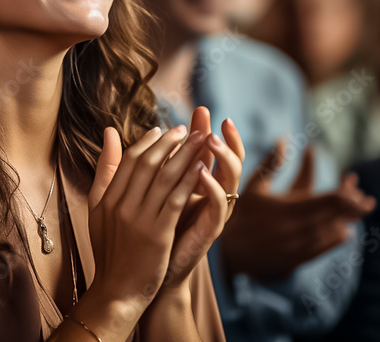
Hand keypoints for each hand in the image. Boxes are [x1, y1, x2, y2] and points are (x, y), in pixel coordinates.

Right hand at [87, 125, 207, 311]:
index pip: (129, 160)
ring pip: (164, 178)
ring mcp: (138, 220)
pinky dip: (189, 180)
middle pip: (147, 164)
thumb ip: (105, 171)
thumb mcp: (98, 210)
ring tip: (199, 139)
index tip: (162, 131)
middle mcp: (121, 206)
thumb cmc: (110, 252)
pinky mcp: (157, 234)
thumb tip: (110, 132)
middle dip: (168, 143)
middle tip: (184, 129)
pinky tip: (202, 167)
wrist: (117, 292)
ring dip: (184, 155)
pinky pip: (175, 199)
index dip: (147, 143)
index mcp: (107, 199)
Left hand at [161, 107, 244, 290]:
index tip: (201, 109)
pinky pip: (218, 206)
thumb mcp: (150, 187)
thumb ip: (154, 160)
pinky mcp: (210, 230)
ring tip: (210, 140)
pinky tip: (203, 173)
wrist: (149, 270)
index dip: (208, 129)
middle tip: (217, 121)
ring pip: (230, 180)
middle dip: (226, 139)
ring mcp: (213, 212)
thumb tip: (152, 128)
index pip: (210, 150)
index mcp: (198, 183)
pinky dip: (213, 188)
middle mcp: (211, 195)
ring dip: (223, 158)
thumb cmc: (150, 227)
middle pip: (230, 160)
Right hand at [220, 138, 374, 281]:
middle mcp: (298, 229)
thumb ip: (270, 162)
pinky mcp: (299, 261)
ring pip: (335, 233)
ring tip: (357, 212)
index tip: (353, 182)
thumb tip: (282, 138)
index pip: (330, 200)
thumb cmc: (239, 215)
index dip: (346, 192)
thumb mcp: (252, 185)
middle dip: (355, 207)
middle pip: (337, 216)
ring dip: (347, 221)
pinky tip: (343, 231)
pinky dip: (337, 237)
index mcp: (289, 208)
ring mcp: (300, 247)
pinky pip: (326, 248)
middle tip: (367, 200)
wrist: (227, 254)